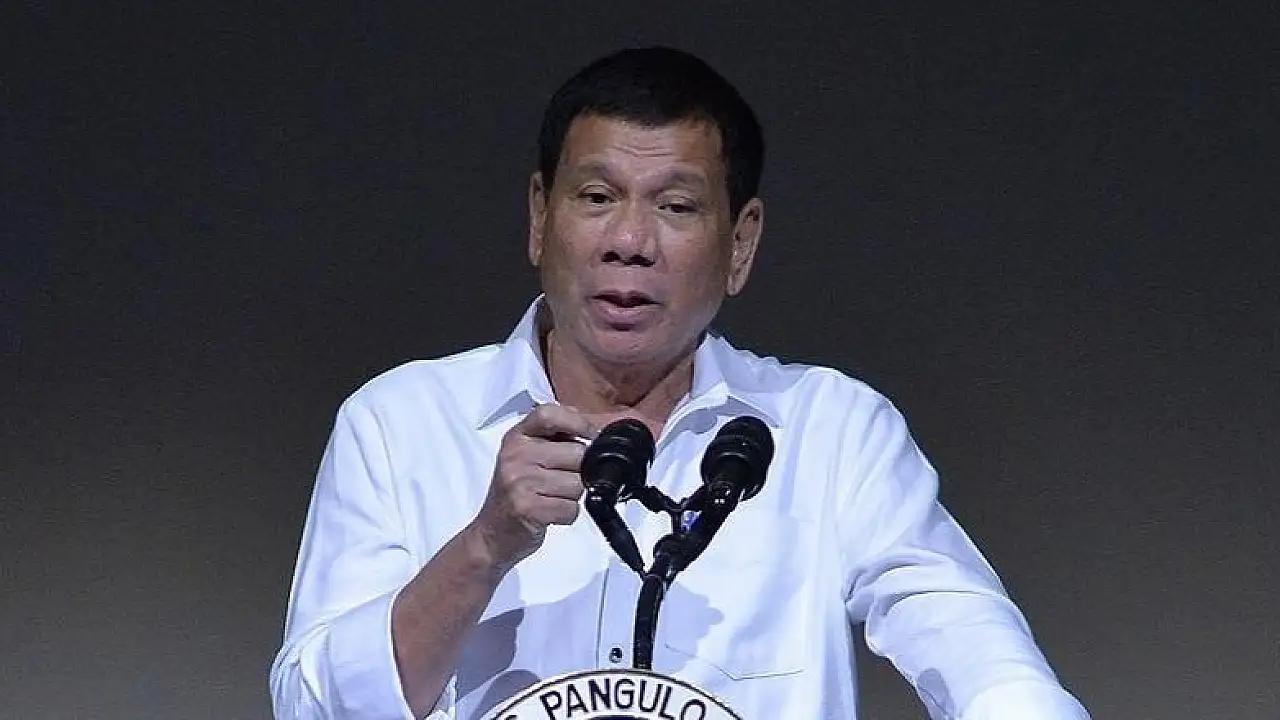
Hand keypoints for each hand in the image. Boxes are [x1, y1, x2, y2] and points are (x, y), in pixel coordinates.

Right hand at [469, 404, 597, 570]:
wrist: (491, 533)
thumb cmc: (517, 492)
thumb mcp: (528, 456)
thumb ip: (557, 437)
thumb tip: (598, 424)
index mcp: (517, 437)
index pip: (549, 414)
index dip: (577, 421)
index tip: (591, 434)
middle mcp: (516, 455)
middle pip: (577, 453)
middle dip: (579, 471)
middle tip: (559, 481)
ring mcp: (519, 481)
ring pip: (578, 483)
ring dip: (573, 496)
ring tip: (551, 498)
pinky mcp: (526, 508)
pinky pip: (571, 508)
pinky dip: (567, 515)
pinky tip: (549, 514)